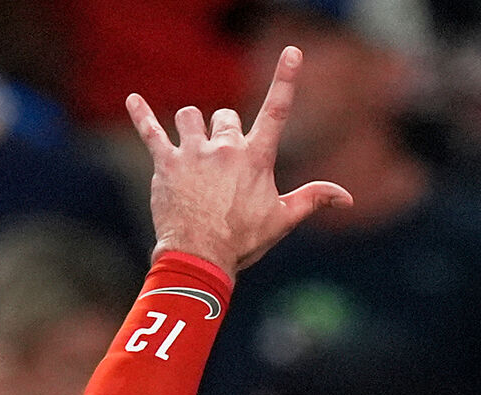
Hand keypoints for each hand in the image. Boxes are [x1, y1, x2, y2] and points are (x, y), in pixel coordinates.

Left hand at [126, 46, 351, 275]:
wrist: (199, 258)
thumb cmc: (242, 241)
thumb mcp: (282, 219)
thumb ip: (313, 198)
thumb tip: (347, 197)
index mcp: (256, 158)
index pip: (277, 111)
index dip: (286, 79)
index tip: (292, 50)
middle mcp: (225, 148)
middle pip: (225, 116)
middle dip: (223, 132)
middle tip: (221, 166)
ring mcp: (193, 153)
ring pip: (191, 116)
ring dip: (192, 128)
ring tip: (192, 152)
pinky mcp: (166, 163)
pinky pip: (150, 131)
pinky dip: (141, 114)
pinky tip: (133, 100)